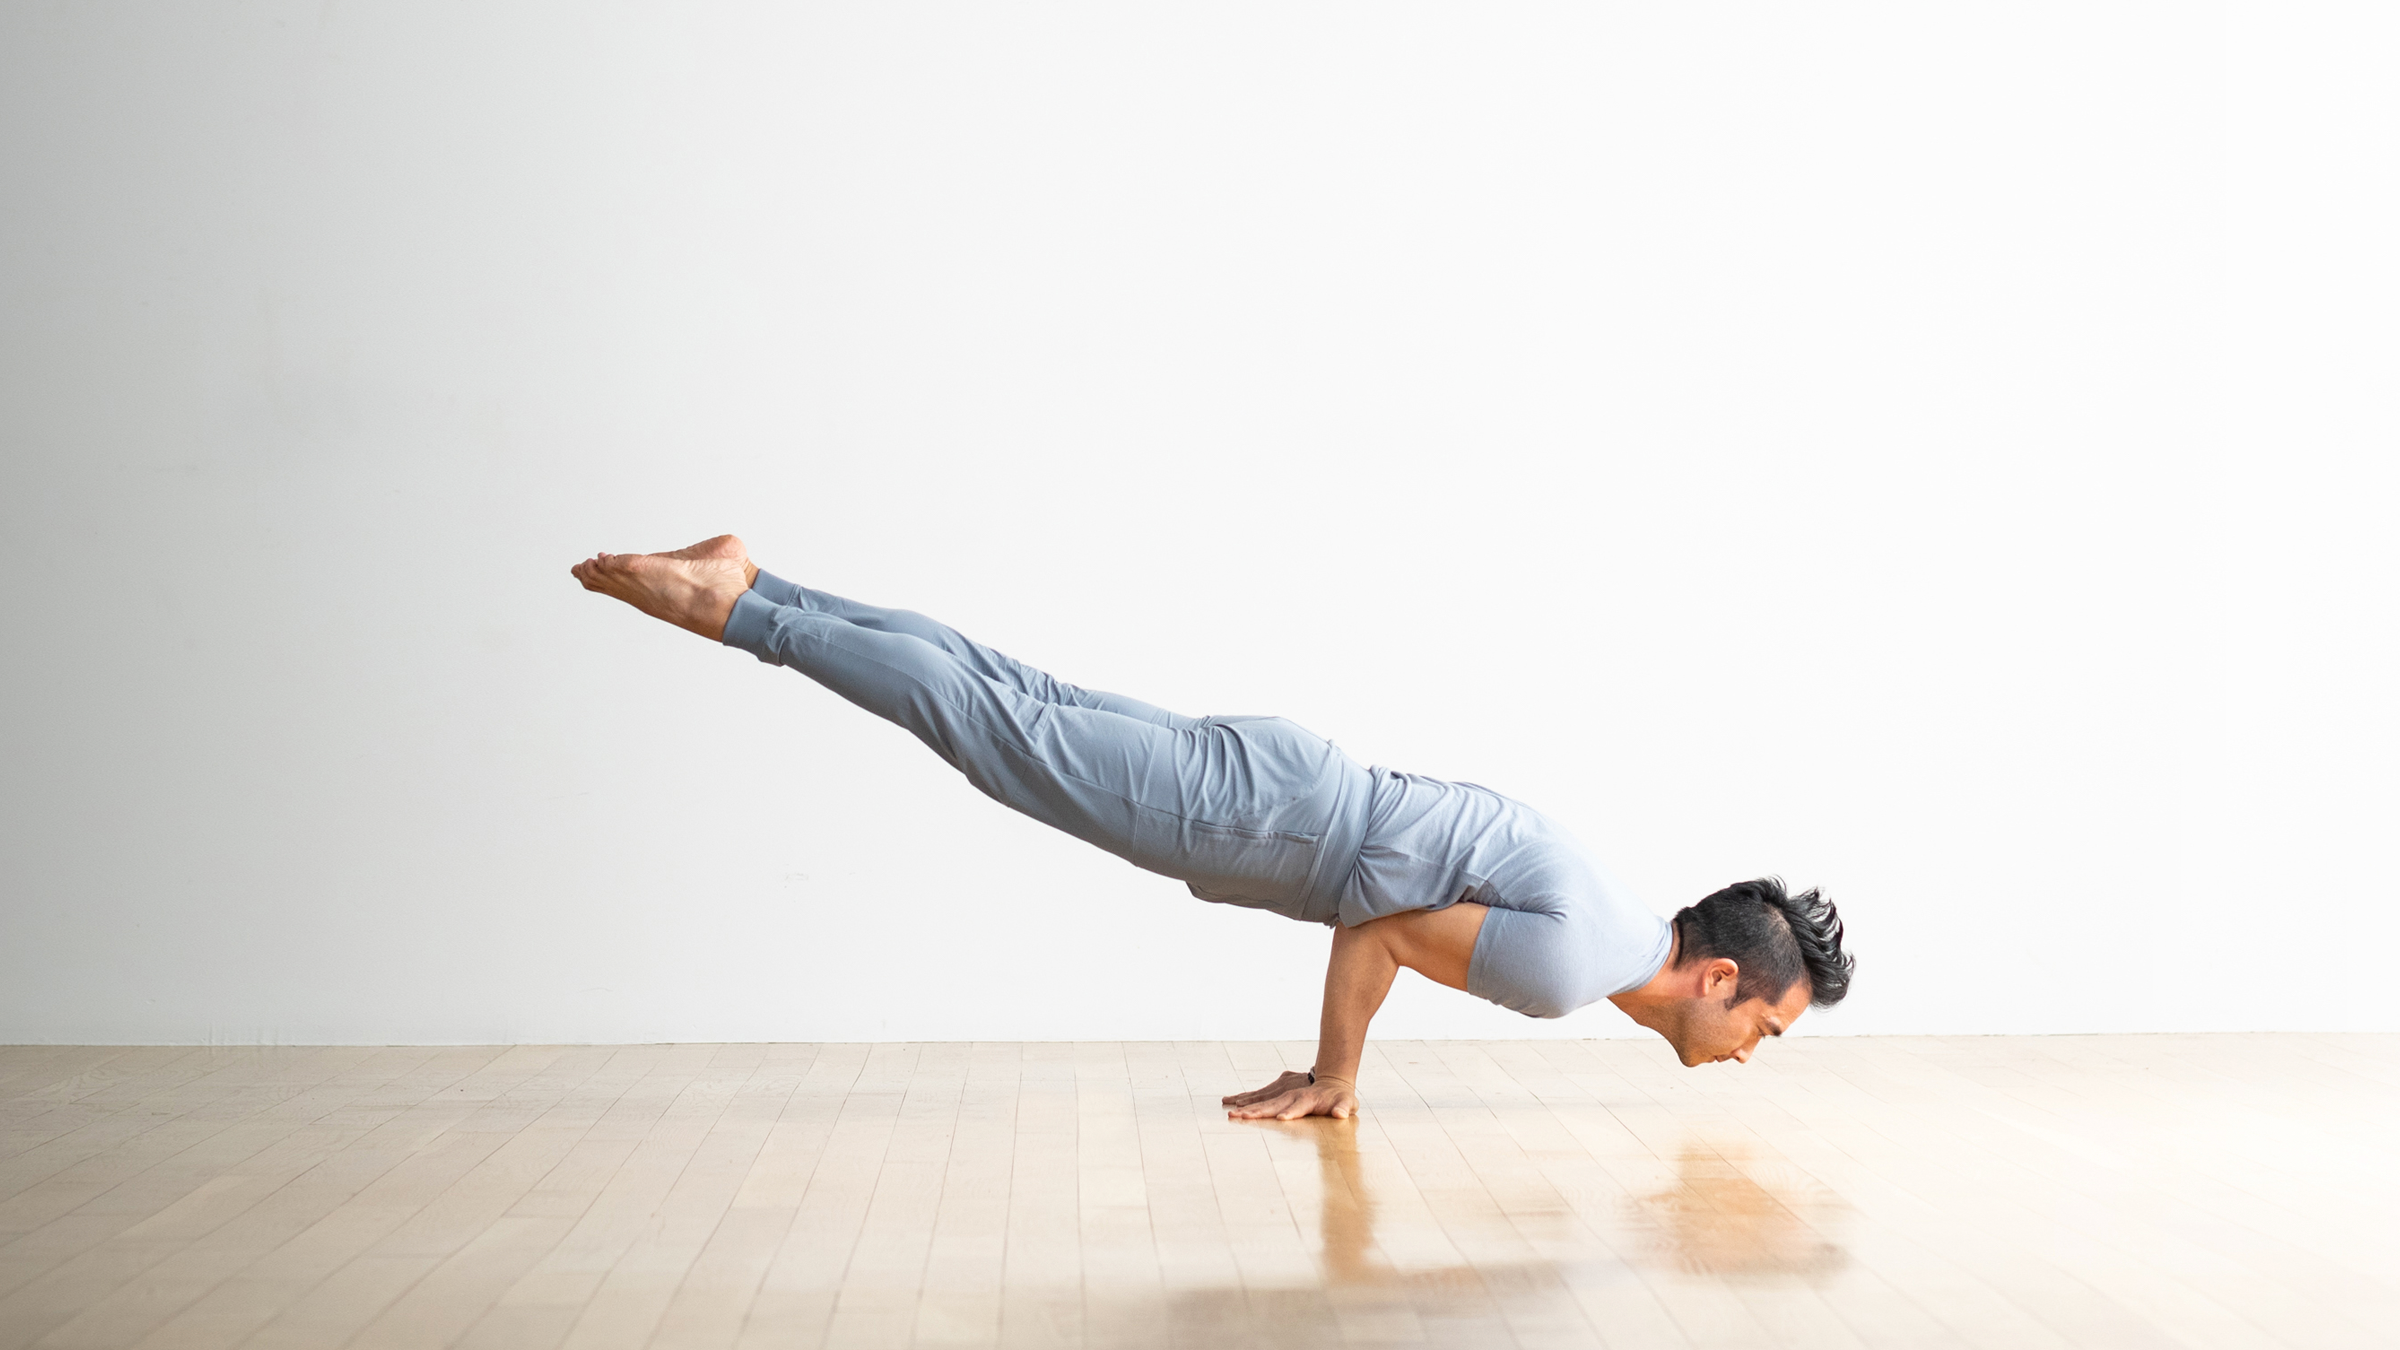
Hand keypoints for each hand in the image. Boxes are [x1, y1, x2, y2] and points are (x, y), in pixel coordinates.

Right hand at [1222, 1070, 1358, 1119]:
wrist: (1332, 1077)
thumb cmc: (1340, 1097)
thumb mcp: (1347, 1103)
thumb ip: (1343, 1107)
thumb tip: (1341, 1114)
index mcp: (1308, 1098)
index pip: (1297, 1106)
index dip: (1291, 1112)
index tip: (1281, 1118)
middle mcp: (1291, 1092)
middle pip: (1273, 1103)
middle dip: (1258, 1111)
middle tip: (1243, 1117)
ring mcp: (1282, 1088)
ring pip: (1262, 1098)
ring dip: (1247, 1106)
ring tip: (1231, 1113)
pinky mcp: (1276, 1088)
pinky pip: (1258, 1095)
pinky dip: (1244, 1098)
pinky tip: (1229, 1102)